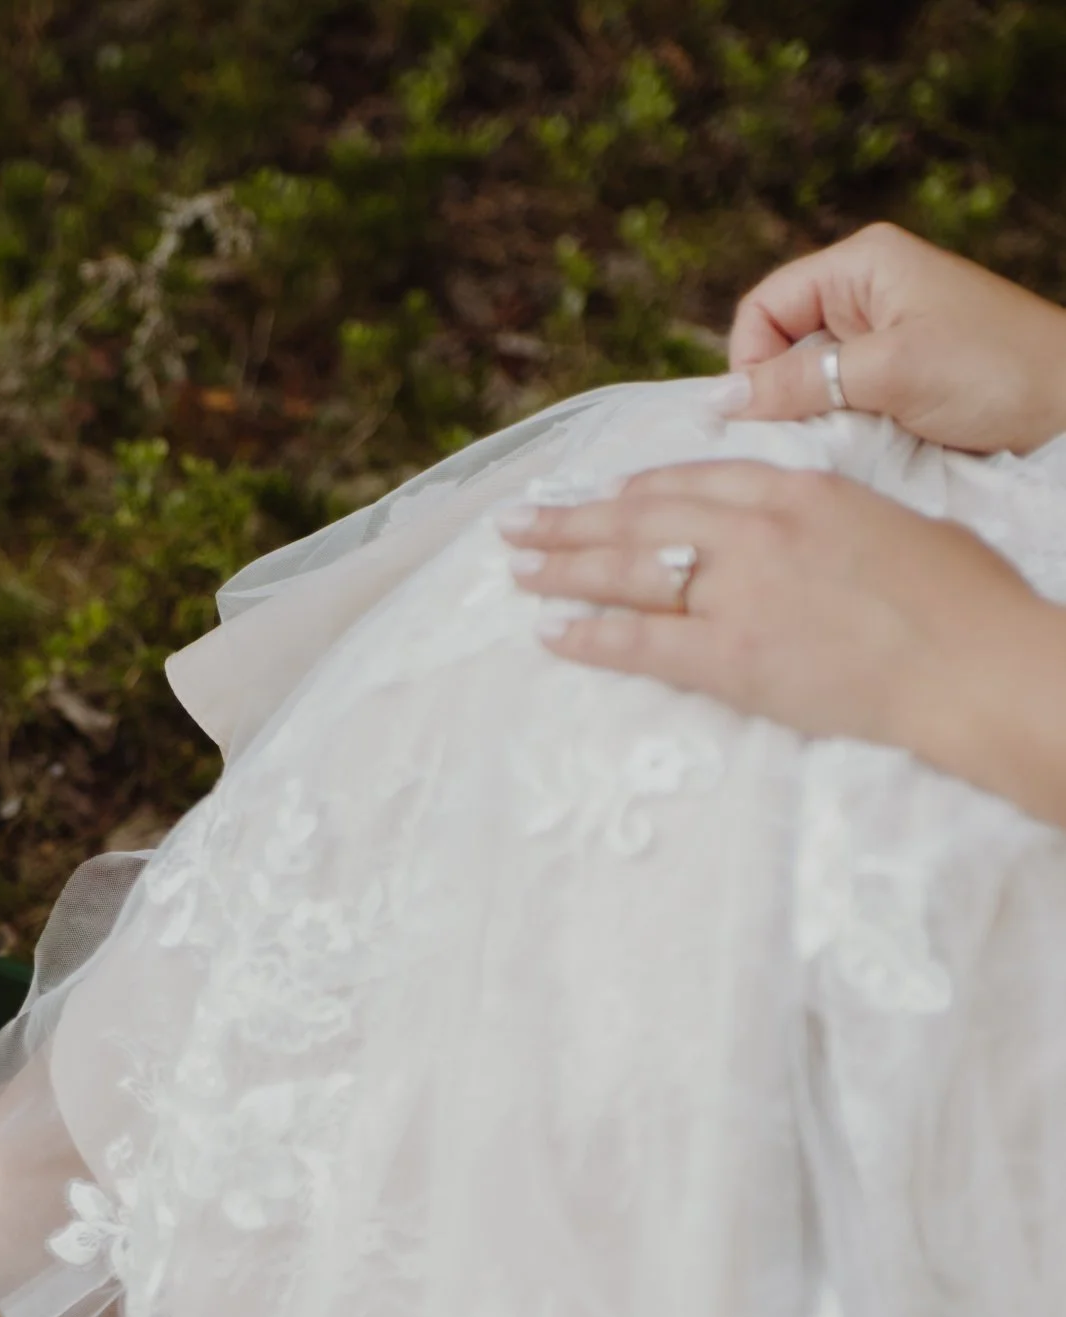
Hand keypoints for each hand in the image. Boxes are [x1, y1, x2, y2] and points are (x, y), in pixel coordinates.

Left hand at [498, 460, 1047, 760]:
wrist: (974, 664)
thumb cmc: (962, 599)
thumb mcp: (893, 523)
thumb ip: (828, 518)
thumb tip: (802, 527)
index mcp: (798, 492)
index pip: (695, 479)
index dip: (639, 489)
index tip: (604, 495)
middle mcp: (754, 533)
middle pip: (641, 518)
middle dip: (572, 519)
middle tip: (519, 522)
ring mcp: (736, 593)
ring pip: (626, 571)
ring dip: (561, 567)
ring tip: (515, 567)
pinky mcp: (729, 656)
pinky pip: (639, 641)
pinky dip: (588, 636)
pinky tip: (550, 631)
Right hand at [726, 222, 1065, 454]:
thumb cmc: (998, 373)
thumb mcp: (888, 373)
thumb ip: (797, 382)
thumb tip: (719, 402)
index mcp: (863, 264)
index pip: (763, 308)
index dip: (751, 360)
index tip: (765, 412)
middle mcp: (869, 292)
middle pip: (781, 345)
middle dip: (784, 392)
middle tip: (805, 432)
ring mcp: (888, 335)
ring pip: (810, 380)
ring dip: (817, 414)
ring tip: (847, 437)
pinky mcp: (902, 376)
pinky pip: (843, 400)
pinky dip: (844, 426)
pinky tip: (867, 443)